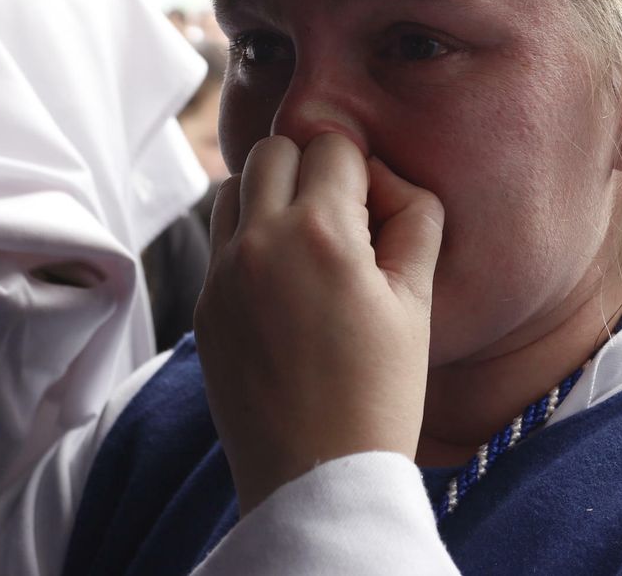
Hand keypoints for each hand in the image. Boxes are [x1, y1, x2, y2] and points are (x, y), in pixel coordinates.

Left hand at [194, 133, 444, 514]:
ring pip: (235, 186)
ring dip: (270, 194)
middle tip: (341, 219)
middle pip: (273, 149)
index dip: (362, 170)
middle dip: (310, 167)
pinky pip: (219, 239)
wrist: (316, 477)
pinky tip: (282, 283)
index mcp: (321, 234)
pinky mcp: (204, 306)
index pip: (332, 145)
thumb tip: (391, 180)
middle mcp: (261, 242)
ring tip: (306, 245)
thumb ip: (413, 222)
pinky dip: (248, 237)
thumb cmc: (380, 394)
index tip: (375, 212)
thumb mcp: (417, 304)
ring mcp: (223, 274)